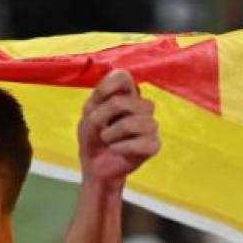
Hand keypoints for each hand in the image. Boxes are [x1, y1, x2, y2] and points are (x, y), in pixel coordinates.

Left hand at [78, 69, 160, 186]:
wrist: (95, 165)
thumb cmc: (93, 138)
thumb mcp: (88, 115)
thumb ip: (99, 100)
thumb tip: (116, 97)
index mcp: (125, 95)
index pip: (123, 77)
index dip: (108, 86)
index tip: (98, 100)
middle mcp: (141, 107)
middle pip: (124, 101)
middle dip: (104, 116)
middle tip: (98, 129)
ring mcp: (150, 125)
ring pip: (134, 122)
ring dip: (112, 134)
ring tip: (108, 141)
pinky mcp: (153, 145)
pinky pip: (142, 143)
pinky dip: (123, 148)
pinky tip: (117, 150)